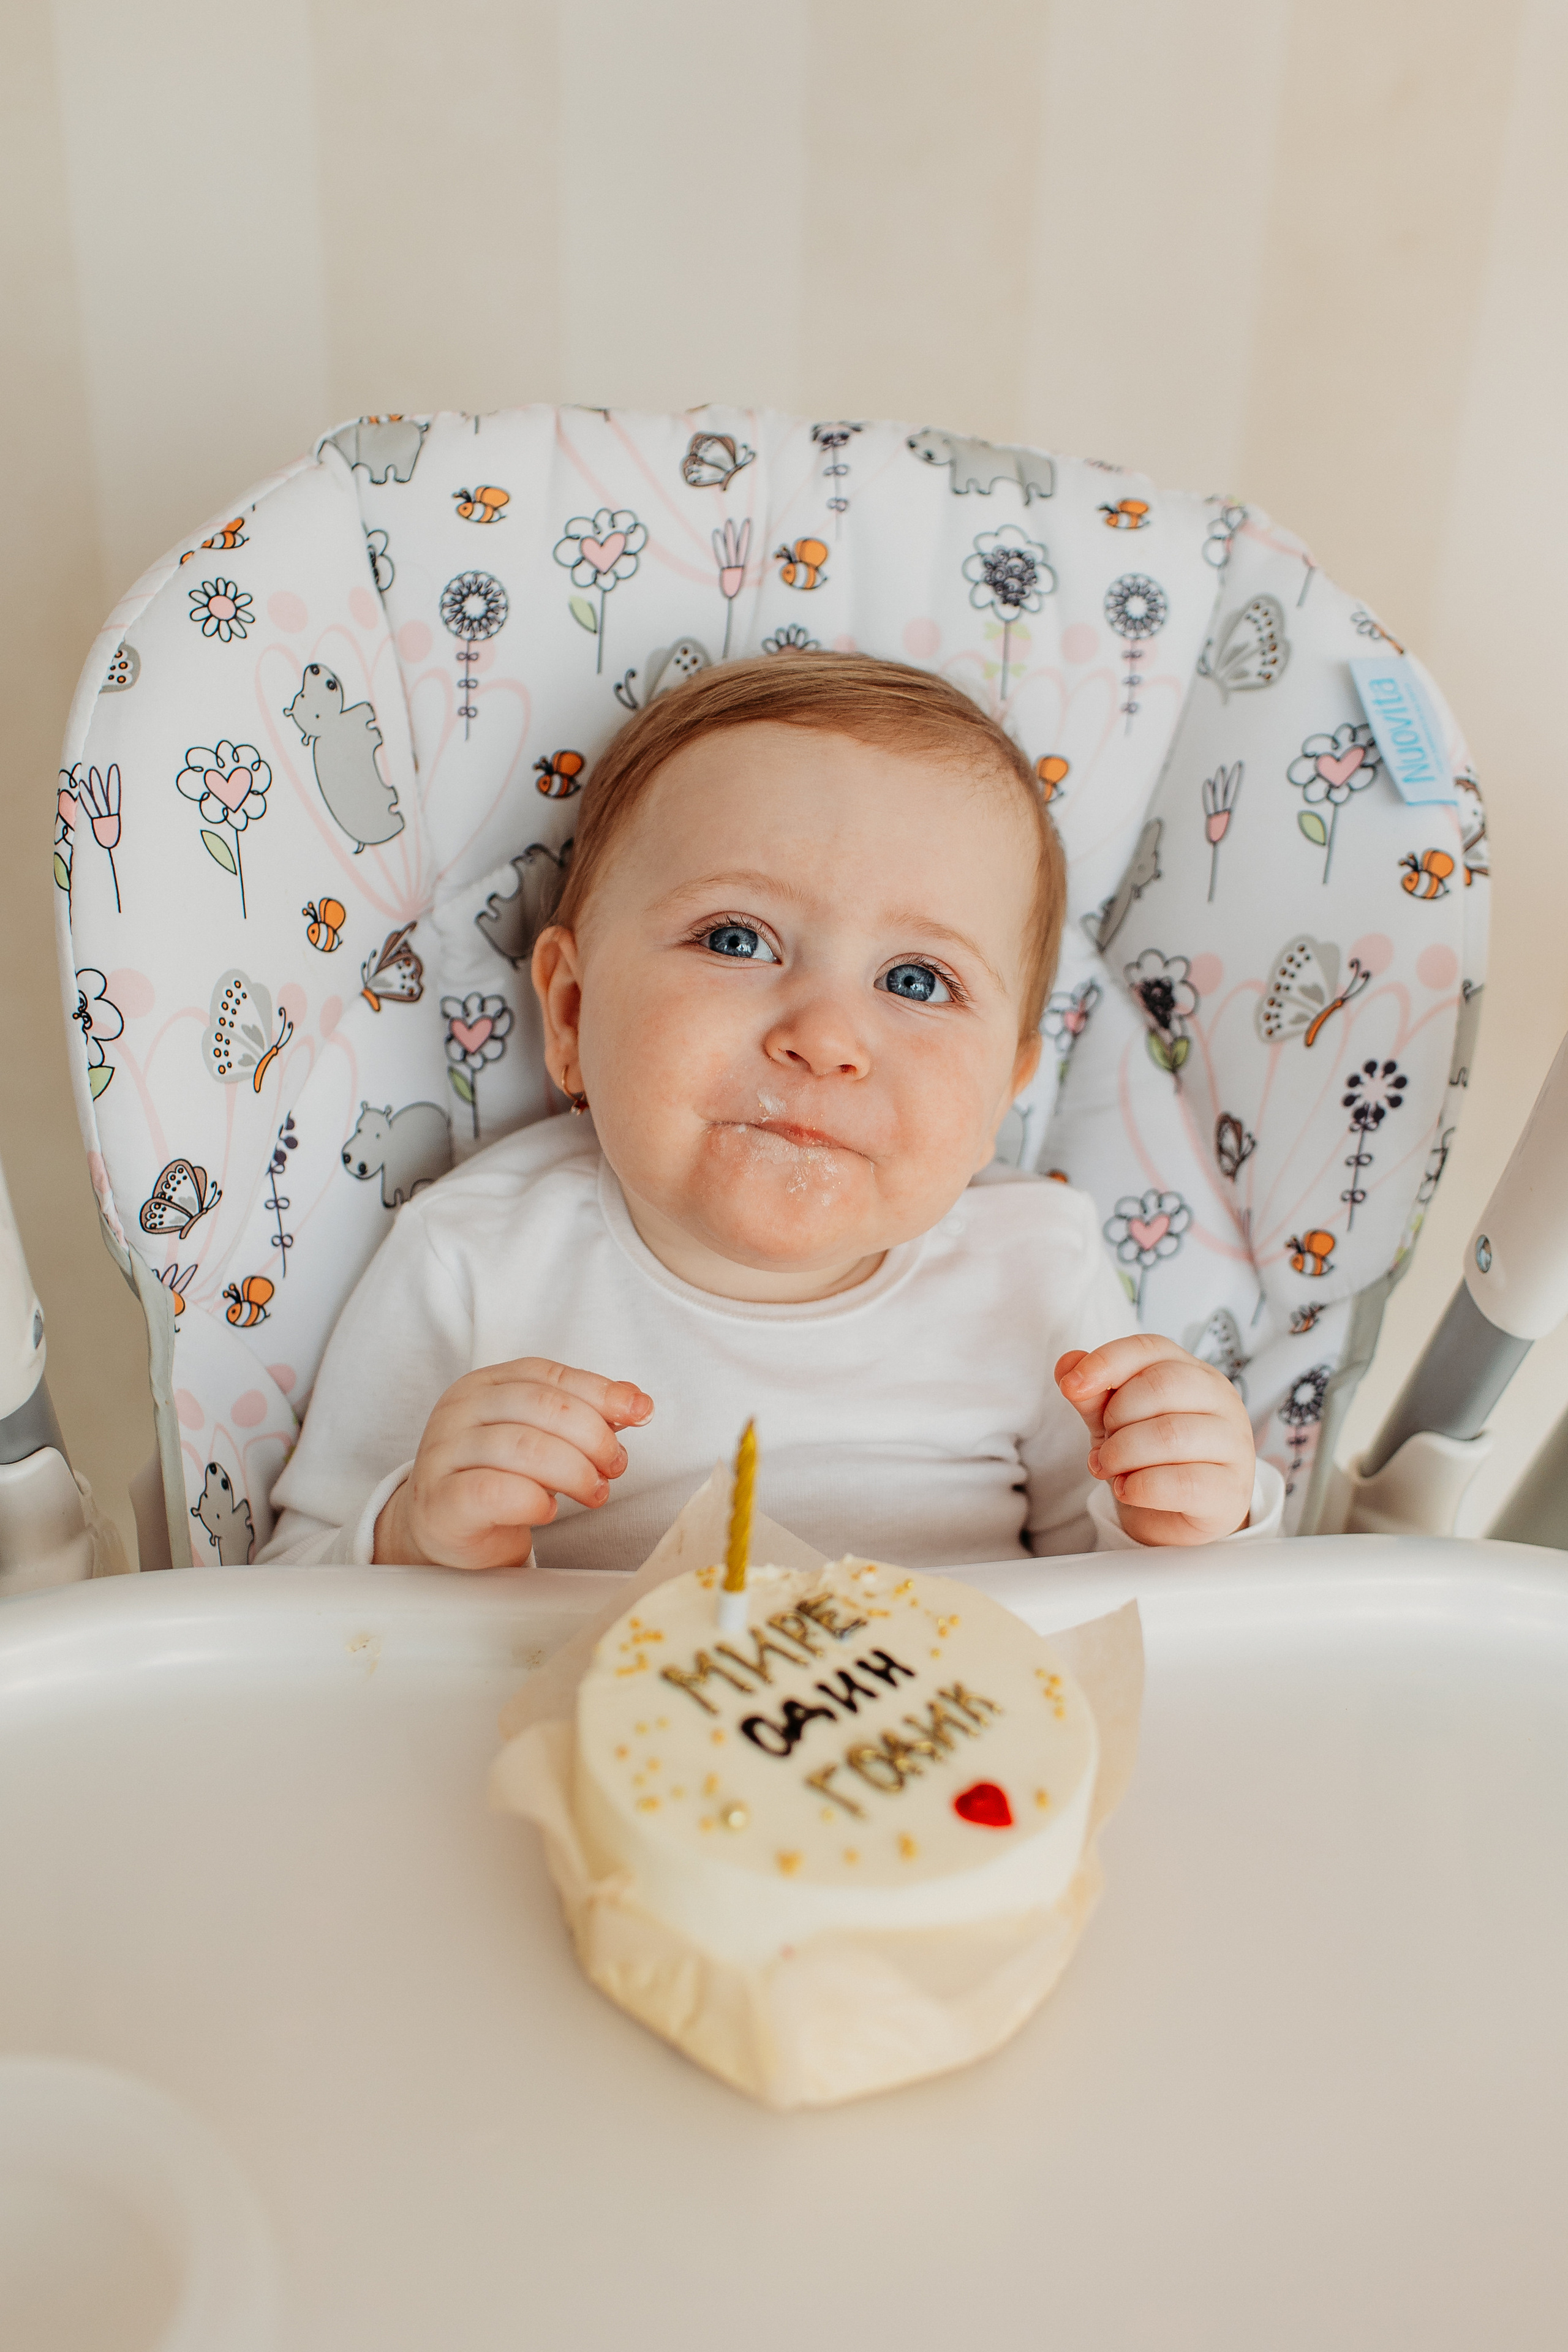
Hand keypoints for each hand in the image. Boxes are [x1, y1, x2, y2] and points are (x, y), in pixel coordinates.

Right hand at [374, 1359, 652, 1570]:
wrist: (443, 1527)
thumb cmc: (500, 1477)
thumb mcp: (543, 1436)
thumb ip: (584, 1414)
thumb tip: (637, 1403)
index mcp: (486, 1383)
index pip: (550, 1375)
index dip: (602, 1392)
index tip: (641, 1413)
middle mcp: (460, 1408)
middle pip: (543, 1406)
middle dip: (594, 1437)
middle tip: (616, 1466)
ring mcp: (444, 1452)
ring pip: (526, 1447)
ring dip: (576, 1472)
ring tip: (595, 1493)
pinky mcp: (440, 1500)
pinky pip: (496, 1492)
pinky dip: (535, 1502)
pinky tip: (547, 1510)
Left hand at [1055, 1334, 1253, 1546]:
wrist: (1176, 1519)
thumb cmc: (1150, 1461)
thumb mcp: (1114, 1423)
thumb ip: (1093, 1395)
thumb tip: (1068, 1365)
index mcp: (1194, 1373)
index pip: (1150, 1348)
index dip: (1106, 1361)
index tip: (1070, 1386)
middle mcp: (1221, 1400)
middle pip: (1161, 1385)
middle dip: (1116, 1417)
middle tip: (1103, 1446)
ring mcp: (1233, 1445)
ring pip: (1170, 1433)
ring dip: (1122, 1454)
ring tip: (1109, 1469)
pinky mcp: (1230, 1491)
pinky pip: (1181, 1482)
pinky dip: (1140, 1488)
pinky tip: (1128, 1490)